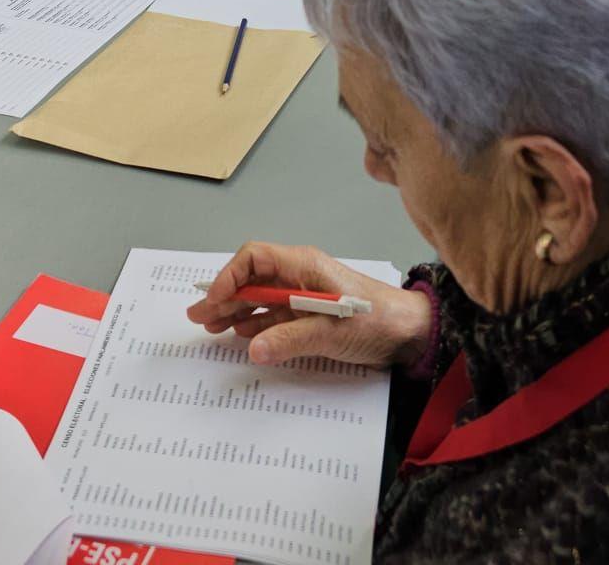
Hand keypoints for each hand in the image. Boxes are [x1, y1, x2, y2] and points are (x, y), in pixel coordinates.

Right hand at [188, 242, 431, 370]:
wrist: (410, 334)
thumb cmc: (376, 320)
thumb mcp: (332, 331)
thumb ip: (291, 338)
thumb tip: (252, 348)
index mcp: (303, 265)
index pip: (254, 258)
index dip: (229, 276)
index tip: (212, 300)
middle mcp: (300, 276)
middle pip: (252, 279)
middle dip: (224, 295)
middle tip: (198, 316)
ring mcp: (305, 295)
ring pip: (261, 298)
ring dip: (236, 311)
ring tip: (211, 326)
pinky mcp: (312, 315)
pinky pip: (275, 316)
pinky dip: (255, 325)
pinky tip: (242, 335)